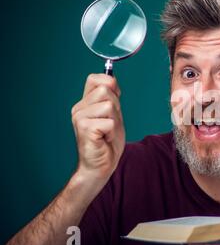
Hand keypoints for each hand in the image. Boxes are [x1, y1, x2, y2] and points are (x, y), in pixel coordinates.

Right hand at [71, 74, 124, 189]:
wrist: (101, 166)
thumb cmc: (107, 142)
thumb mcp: (113, 115)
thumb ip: (111, 98)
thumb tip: (112, 80)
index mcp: (84, 103)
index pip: (95, 79)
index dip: (110, 84)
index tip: (114, 101)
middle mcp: (79, 108)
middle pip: (106, 90)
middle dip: (116, 107)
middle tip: (110, 123)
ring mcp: (80, 118)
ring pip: (109, 105)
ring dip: (114, 120)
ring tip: (107, 132)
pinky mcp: (85, 128)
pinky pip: (109, 122)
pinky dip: (112, 131)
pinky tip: (104, 139)